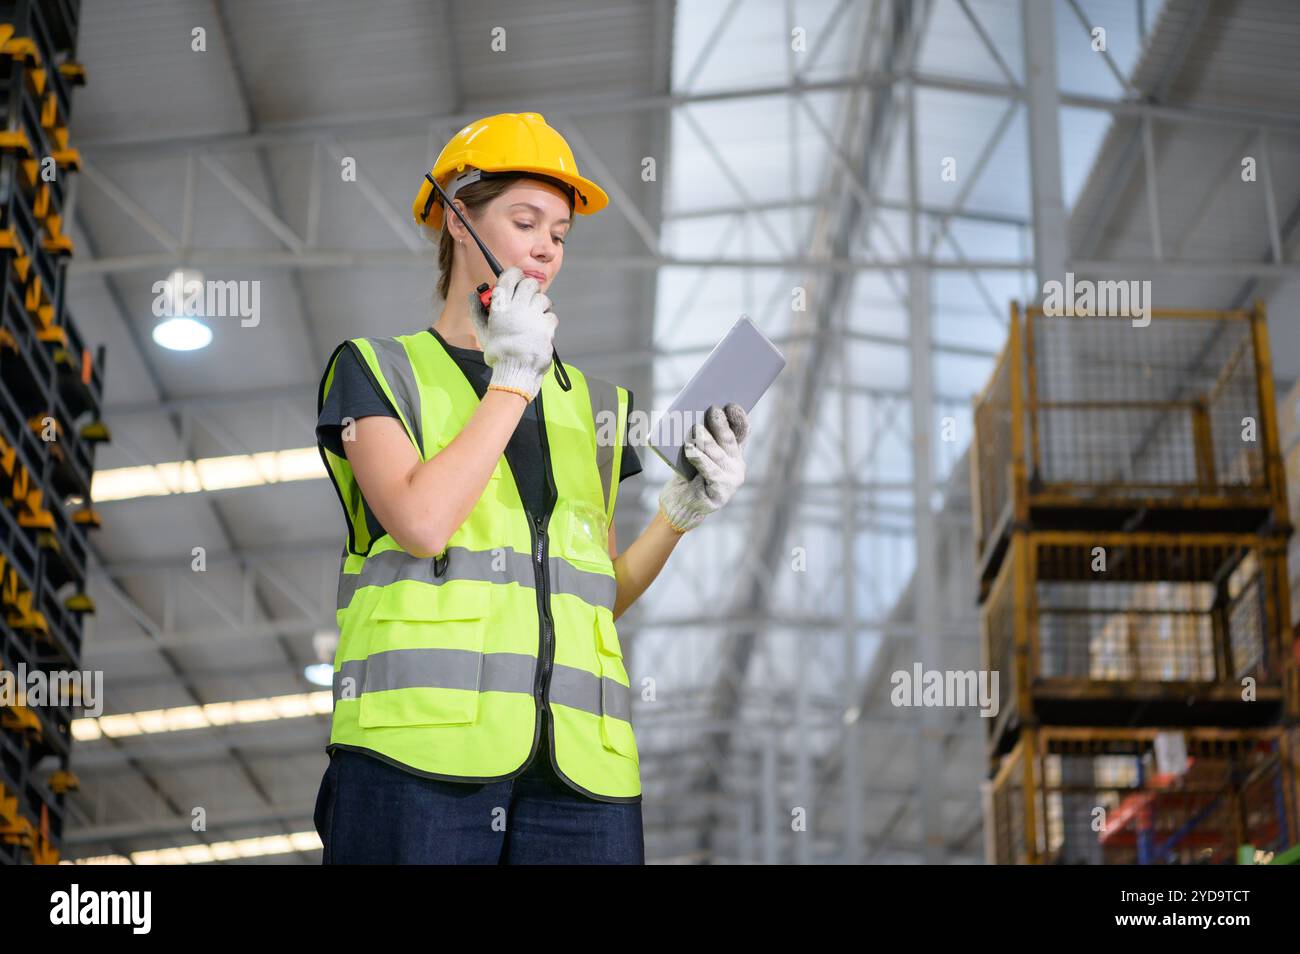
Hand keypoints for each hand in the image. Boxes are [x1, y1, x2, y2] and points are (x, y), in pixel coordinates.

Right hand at [468, 266, 557, 400]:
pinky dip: (547, 320)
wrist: (516, 371)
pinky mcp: (547, 326)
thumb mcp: (483, 332)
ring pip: (543, 298)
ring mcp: (534, 316)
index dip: (514, 274)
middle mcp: (518, 307)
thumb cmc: (498, 353)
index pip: (510, 277)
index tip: (516, 277)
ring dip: (539, 304)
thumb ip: (477, 311)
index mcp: (501, 306)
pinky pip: (551, 315)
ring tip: (533, 316)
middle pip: (529, 283)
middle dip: (529, 288)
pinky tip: (540, 328)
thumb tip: (471, 296)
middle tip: (526, 297)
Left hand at [658, 403, 749, 533]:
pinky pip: (708, 471)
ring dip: (707, 440)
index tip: (731, 403)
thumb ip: (703, 438)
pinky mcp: (720, 493)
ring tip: (696, 428)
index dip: (738, 417)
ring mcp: (731, 481)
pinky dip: (698, 459)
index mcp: (735, 453)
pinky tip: (690, 449)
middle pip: (728, 441)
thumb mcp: (699, 452)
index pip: (741, 432)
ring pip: (717, 455)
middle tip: (712, 409)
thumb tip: (698, 416)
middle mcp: (737, 466)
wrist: (682, 504)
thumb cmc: (689, 474)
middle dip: (720, 424)